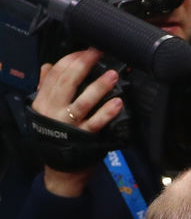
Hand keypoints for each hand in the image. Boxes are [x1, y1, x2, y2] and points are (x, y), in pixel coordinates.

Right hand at [32, 47, 122, 196]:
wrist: (60, 168)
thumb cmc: (56, 135)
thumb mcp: (45, 110)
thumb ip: (47, 87)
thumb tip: (49, 65)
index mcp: (43, 101)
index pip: (56, 75)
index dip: (71, 60)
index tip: (85, 50)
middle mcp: (54, 111)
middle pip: (68, 83)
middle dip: (83, 65)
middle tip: (99, 53)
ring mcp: (69, 125)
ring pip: (83, 102)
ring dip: (99, 87)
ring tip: (113, 74)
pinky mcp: (84, 137)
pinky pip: (96, 122)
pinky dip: (107, 112)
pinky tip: (118, 102)